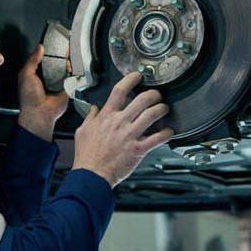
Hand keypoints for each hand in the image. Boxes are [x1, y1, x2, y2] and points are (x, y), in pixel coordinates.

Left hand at [17, 45, 68, 140]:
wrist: (40, 112)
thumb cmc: (29, 97)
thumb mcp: (26, 74)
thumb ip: (32, 60)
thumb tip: (39, 48)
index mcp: (36, 74)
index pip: (43, 59)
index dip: (47, 52)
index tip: (52, 44)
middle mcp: (47, 78)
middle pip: (56, 63)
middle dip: (60, 56)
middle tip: (63, 48)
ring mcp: (58, 83)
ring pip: (65, 69)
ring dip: (67, 63)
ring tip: (69, 55)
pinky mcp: (67, 88)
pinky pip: (72, 78)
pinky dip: (73, 72)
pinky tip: (71, 67)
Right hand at [72, 72, 173, 187]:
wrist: (92, 174)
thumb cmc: (87, 155)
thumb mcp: (82, 131)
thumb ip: (90, 118)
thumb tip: (94, 109)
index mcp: (106, 116)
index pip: (119, 90)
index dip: (131, 79)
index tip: (137, 76)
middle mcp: (120, 123)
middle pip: (142, 100)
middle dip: (154, 94)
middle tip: (157, 95)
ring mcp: (130, 135)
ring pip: (152, 115)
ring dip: (162, 109)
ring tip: (164, 109)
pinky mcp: (138, 149)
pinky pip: (158, 138)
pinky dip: (166, 133)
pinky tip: (168, 131)